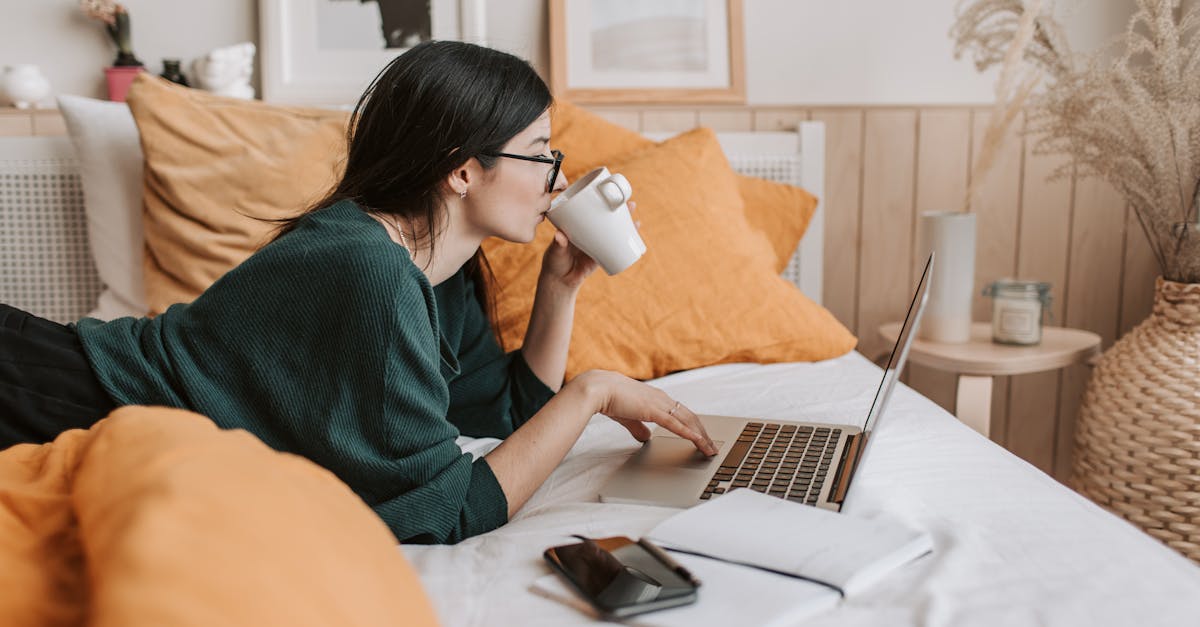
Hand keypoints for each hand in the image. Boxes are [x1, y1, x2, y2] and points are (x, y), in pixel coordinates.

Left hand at [538, 201, 637, 290]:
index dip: (603, 201)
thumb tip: (560, 235)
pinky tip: (635, 239)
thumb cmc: (554, 262)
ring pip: (614, 231)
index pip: (592, 209)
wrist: (560, 281)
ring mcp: (597, 244)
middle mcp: (590, 232)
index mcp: (579, 226)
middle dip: (621, 211)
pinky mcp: (602, 256)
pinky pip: (616, 248)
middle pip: (608, 218)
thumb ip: (558, 244)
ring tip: (636, 222)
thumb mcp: (555, 251)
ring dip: (627, 226)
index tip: (612, 194)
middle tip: (631, 205)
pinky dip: (626, 243)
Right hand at [574, 369, 717, 455]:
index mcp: (657, 398)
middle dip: (704, 434)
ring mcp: (659, 404)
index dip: (694, 426)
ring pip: (688, 421)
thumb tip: (646, 438)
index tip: (702, 438)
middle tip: (712, 448)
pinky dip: (689, 434)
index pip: (682, 413)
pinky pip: (676, 424)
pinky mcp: (653, 410)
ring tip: (710, 450)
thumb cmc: (610, 399)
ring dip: (701, 436)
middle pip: (691, 417)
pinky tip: (698, 442)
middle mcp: (662, 399)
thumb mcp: (628, 416)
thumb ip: (638, 426)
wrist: (598, 389)